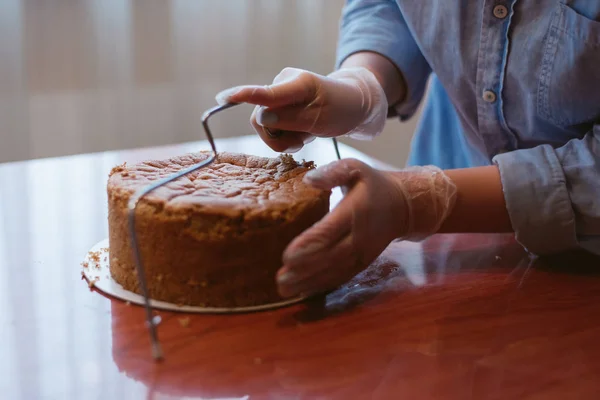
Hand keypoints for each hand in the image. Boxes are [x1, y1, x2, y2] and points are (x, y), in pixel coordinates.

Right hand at [215, 67, 387, 152]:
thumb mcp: (321, 120)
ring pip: (264, 127)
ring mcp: (279, 94)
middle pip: (260, 119)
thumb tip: (261, 119)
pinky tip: (303, 131)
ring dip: (285, 138)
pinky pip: (271, 127)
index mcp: (297, 84)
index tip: (222, 98)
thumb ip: (290, 120)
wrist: (353, 105)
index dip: (242, 95)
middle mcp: (282, 84)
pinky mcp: (278, 104)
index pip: (265, 93)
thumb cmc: (341, 109)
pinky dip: (287, 135)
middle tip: (303, 140)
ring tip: (306, 134)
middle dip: (278, 136)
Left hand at [275, 159, 456, 297]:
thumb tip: (309, 179)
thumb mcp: (356, 168)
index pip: (329, 231)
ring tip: (286, 290)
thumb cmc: (373, 185)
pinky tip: (304, 292)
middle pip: (330, 257)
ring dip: (310, 282)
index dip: (309, 245)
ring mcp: (362, 253)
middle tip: (280, 279)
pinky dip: (323, 286)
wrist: (403, 206)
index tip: (287, 256)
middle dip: (304, 270)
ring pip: (334, 271)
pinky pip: (341, 277)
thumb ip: (333, 172)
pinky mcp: (362, 263)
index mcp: (355, 212)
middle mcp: (359, 237)